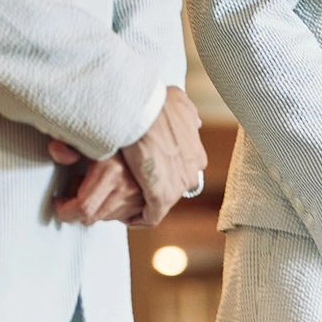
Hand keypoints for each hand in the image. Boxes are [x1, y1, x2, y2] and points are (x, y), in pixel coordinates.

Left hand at [50, 144, 144, 225]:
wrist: (145, 136)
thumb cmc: (115, 137)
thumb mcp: (91, 139)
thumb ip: (69, 145)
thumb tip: (54, 149)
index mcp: (111, 172)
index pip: (83, 208)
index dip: (64, 210)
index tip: (58, 201)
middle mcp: (125, 188)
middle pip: (90, 217)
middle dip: (75, 210)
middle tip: (72, 192)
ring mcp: (136, 198)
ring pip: (102, 218)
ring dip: (92, 208)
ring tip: (92, 186)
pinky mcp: (143, 203)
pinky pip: (118, 217)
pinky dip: (107, 208)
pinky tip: (107, 191)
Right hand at [120, 86, 207, 226]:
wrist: (143, 113)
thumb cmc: (157, 104)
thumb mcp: (179, 103)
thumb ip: (189, 114)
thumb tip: (196, 123)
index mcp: (196, 154)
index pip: (183, 169)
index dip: (166, 170)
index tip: (151, 168)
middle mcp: (192, 172)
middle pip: (174, 185)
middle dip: (157, 185)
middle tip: (135, 183)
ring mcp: (179, 186)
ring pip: (162, 200)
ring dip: (146, 200)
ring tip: (125, 199)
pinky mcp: (162, 197)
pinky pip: (152, 216)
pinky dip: (139, 218)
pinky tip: (125, 215)